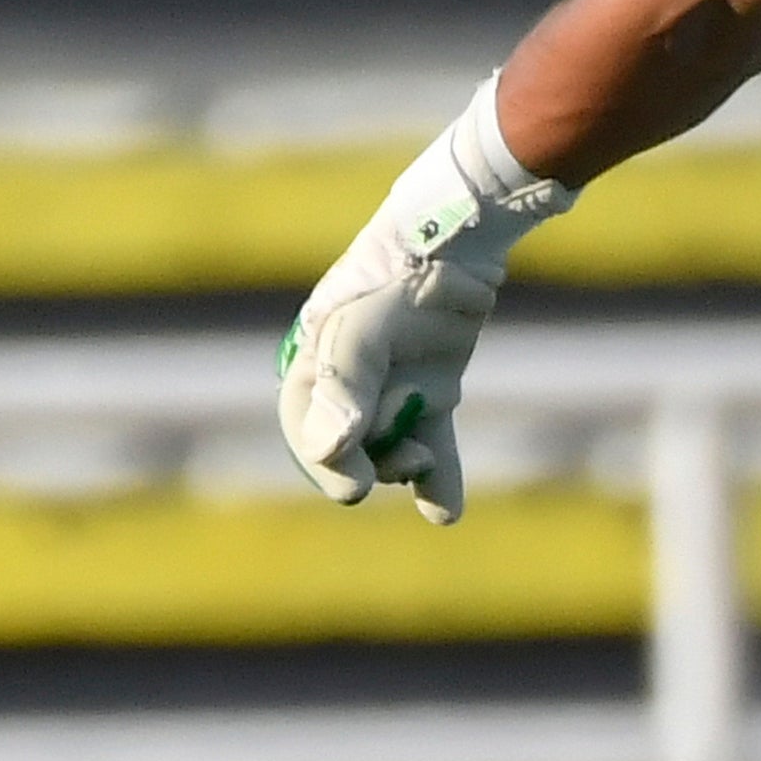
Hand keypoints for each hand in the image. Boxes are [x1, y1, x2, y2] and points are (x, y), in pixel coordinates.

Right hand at [279, 226, 503, 524]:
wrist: (452, 248)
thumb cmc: (392, 288)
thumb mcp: (359, 334)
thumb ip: (345, 388)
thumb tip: (329, 447)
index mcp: (312, 372)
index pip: (308, 437)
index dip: (328, 465)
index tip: (357, 486)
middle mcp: (348, 388)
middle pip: (353, 450)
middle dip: (375, 463)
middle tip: (410, 458)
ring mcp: (394, 392)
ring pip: (393, 451)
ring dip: (409, 465)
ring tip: (427, 457)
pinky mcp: (436, 392)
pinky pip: (435, 445)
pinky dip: (439, 481)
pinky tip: (444, 513)